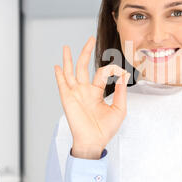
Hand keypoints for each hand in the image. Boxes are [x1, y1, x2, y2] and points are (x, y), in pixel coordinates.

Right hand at [54, 36, 130, 158]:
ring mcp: (76, 93)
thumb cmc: (106, 129)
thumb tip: (123, 76)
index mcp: (97, 92)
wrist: (94, 142)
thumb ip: (121, 92)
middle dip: (87, 52)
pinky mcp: (68, 99)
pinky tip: (58, 66)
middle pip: (84, 66)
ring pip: (71, 72)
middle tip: (90, 39)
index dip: (113, 70)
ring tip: (66, 47)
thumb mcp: (119, 109)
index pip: (102, 73)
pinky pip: (62, 84)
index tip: (122, 73)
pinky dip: (59, 75)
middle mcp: (85, 90)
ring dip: (68, 59)